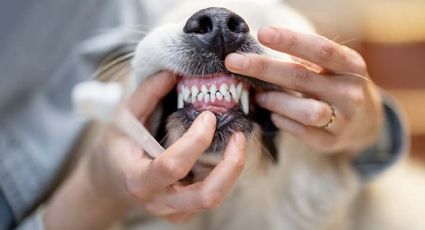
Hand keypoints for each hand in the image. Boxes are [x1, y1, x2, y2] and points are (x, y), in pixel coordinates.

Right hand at [45, 72, 245, 228]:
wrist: (112, 181)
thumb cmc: (118, 147)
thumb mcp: (124, 118)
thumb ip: (147, 94)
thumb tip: (172, 73)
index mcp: (138, 179)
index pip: (172, 166)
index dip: (196, 140)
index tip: (208, 116)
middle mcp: (159, 201)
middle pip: (206, 196)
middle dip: (230, 166)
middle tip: (238, 136)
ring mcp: (175, 211)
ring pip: (215, 198)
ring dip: (233, 169)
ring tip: (238, 141)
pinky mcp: (186, 211)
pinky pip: (213, 195)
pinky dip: (226, 173)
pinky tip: (225, 152)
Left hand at [225, 27, 382, 154]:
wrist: (366, 122)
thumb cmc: (338, 85)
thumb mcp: (333, 67)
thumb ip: (306, 59)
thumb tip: (263, 48)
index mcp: (352, 65)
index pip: (320, 50)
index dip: (291, 40)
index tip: (262, 33)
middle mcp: (350, 92)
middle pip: (301, 77)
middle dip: (263, 68)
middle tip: (233, 62)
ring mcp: (343, 119)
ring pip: (303, 110)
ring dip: (274, 101)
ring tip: (258, 96)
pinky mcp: (331, 141)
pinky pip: (300, 131)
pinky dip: (281, 121)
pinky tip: (274, 115)